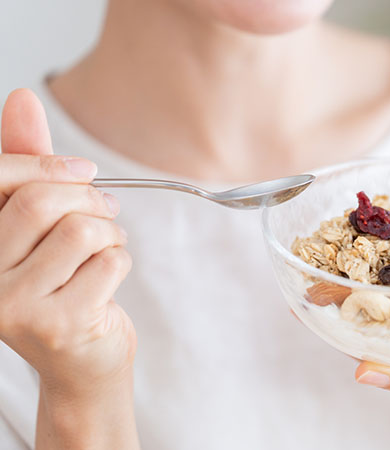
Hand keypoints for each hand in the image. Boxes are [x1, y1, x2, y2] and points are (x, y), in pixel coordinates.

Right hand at [0, 89, 138, 448]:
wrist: (80, 363)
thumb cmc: (61, 283)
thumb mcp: (39, 222)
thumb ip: (27, 164)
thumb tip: (22, 97)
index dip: (46, 165)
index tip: (83, 171)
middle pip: (44, 202)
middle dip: (90, 200)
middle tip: (107, 212)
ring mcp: (12, 305)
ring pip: (82, 232)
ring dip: (110, 235)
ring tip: (106, 251)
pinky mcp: (56, 324)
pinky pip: (110, 263)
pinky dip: (122, 262)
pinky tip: (108, 281)